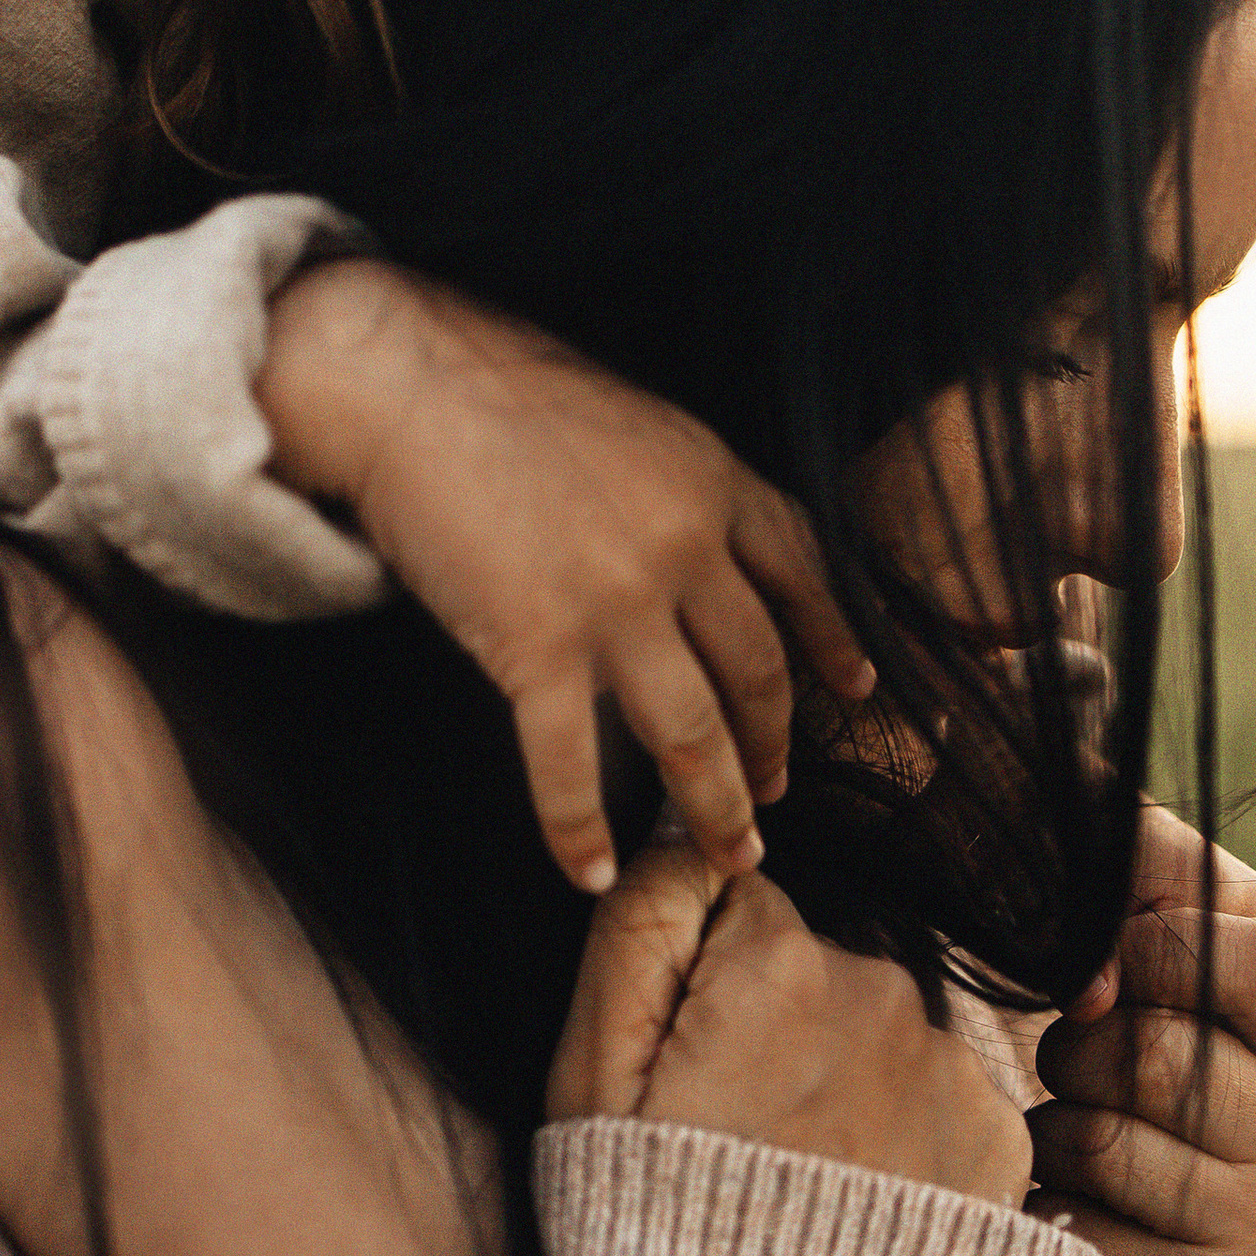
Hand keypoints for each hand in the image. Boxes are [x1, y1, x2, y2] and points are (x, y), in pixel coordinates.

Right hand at [258, 258, 874, 893]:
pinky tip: (589, 871)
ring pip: (692, 733)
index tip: (854, 690)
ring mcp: (617, 601)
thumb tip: (698, 553)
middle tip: (777, 794)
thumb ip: (676, 490)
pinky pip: (571, 765)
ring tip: (729, 855)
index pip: (801, 574)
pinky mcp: (536, 646)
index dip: (832, 639)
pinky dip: (580, 829)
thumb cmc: (498, 393)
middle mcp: (685, 546)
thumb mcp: (631, 422)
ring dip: (717, 806)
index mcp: (713, 480)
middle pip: (757, 670)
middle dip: (774, 745)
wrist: (402, 383)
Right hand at [548, 842, 1033, 1207]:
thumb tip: (687, 832)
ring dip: (843, 1092)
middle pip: (815, 975)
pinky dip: (903, 1145)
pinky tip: (860, 1218)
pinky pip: (940, 1102)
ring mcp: (952, 1066)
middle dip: (778, 1038)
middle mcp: (885, 991)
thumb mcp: (590, 1081)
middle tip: (736, 1146)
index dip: (700, 988)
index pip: (738, 911)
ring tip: (797, 1196)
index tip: (686, 1072)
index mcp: (778, 962)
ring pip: (879, 1041)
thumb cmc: (652, 1237)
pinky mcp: (1001, 1139)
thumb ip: (638, 929)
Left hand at [1028, 806, 1255, 1255]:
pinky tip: (1080, 1193)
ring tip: (1087, 1119)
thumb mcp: (1206, 942)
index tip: (1125, 958)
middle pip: (1142, 1052)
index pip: (1245, 955)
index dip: (1153, 942)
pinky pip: (1070, 1228)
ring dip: (1055, 1121)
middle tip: (1088, 1050)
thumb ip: (1152, 865)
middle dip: (1080, 1042)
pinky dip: (1047, 1199)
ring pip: (1094, 1141)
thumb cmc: (1200, 1043)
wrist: (1241, 1230)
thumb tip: (1073, 848)